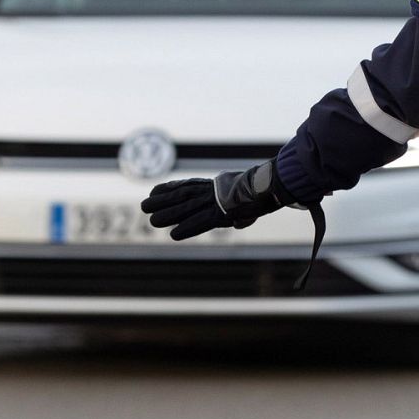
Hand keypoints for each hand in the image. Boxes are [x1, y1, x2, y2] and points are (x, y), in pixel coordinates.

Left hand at [141, 160, 290, 239]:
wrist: (274, 183)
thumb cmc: (263, 190)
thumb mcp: (248, 199)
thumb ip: (240, 212)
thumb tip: (241, 222)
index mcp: (216, 185)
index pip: (188, 184)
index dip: (170, 188)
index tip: (154, 190)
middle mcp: (213, 191)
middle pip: (182, 195)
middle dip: (162, 201)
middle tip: (144, 206)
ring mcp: (217, 201)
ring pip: (187, 208)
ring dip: (169, 215)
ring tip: (152, 221)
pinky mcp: (224, 213)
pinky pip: (202, 222)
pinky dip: (188, 228)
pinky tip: (175, 235)